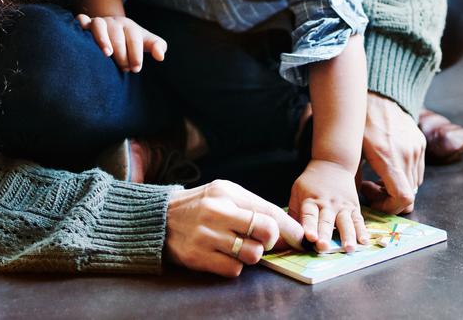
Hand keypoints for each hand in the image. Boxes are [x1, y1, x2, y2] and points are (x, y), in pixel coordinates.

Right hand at [76, 14, 166, 72]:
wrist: (113, 28)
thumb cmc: (131, 41)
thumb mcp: (145, 41)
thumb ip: (157, 46)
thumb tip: (160, 56)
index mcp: (130, 27)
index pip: (134, 38)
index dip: (136, 54)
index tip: (136, 69)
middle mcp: (114, 22)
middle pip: (117, 35)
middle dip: (121, 53)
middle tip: (124, 68)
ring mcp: (99, 22)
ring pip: (99, 26)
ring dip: (102, 39)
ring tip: (107, 54)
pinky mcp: (85, 24)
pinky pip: (80, 20)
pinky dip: (80, 25)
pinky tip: (81, 35)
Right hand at [165, 180, 304, 277]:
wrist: (159, 219)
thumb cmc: (200, 206)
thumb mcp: (225, 195)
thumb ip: (254, 207)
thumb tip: (287, 229)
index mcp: (226, 192)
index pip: (269, 211)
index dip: (290, 228)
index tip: (303, 239)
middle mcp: (217, 211)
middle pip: (266, 232)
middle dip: (270, 241)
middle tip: (262, 241)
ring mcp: (206, 236)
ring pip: (252, 255)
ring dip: (251, 255)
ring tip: (237, 246)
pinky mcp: (198, 257)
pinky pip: (233, 270)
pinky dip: (234, 266)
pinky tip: (223, 255)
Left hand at [289, 159, 368, 252]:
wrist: (332, 163)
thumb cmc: (312, 182)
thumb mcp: (297, 191)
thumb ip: (295, 213)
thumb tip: (288, 234)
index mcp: (311, 200)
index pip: (309, 215)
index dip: (309, 226)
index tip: (309, 237)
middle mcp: (327, 203)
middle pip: (326, 221)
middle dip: (325, 235)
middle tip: (323, 247)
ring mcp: (342, 205)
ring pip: (345, 222)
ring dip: (347, 236)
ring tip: (349, 249)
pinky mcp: (353, 207)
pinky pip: (358, 220)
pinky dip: (362, 231)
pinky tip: (364, 242)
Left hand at [358, 91, 425, 214]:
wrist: (378, 94)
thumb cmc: (360, 122)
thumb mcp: (352, 150)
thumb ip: (353, 177)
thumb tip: (350, 200)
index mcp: (388, 157)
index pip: (403, 197)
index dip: (389, 207)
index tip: (371, 198)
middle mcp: (407, 155)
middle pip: (409, 195)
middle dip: (389, 199)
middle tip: (370, 187)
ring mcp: (416, 149)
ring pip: (414, 184)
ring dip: (397, 188)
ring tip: (377, 176)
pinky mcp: (420, 143)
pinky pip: (417, 171)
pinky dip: (404, 176)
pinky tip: (387, 165)